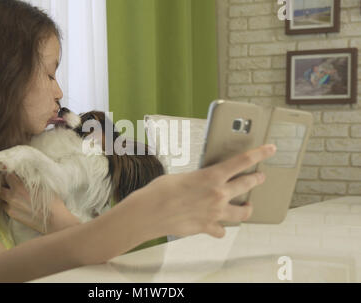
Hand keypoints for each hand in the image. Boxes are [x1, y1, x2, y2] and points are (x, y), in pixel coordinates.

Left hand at [0, 173, 79, 233]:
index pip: (8, 175)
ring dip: (4, 194)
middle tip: (10, 184)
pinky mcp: (12, 214)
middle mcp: (13, 195)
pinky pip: (4, 206)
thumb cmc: (51, 201)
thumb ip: (31, 180)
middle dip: (5, 184)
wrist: (53, 219)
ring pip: (0, 196)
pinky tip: (14, 203)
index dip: (10, 174)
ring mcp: (11, 205)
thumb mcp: (43, 185)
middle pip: (1, 186)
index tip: (13, 175)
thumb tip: (26, 176)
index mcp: (20, 185)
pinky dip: (7, 203)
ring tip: (11, 194)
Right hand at [137, 144, 276, 238]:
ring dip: (247, 208)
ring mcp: (215, 213)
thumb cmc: (161, 190)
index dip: (260, 154)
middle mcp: (218, 194)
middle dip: (256, 179)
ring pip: (242, 213)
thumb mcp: (183, 176)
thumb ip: (200, 178)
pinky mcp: (207, 227)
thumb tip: (204, 181)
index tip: (270, 149)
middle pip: (247, 184)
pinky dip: (220, 228)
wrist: (150, 212)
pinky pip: (221, 230)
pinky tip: (218, 226)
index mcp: (212, 176)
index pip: (243, 161)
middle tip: (260, 177)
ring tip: (248, 206)